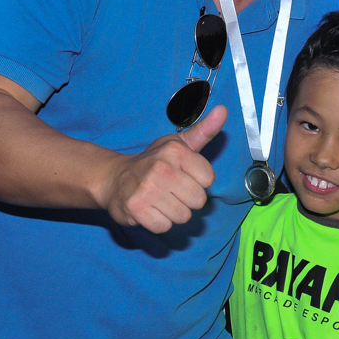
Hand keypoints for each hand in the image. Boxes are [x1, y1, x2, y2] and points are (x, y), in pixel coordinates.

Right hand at [100, 106, 226, 233]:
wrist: (114, 179)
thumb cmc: (153, 162)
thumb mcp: (178, 144)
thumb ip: (204, 130)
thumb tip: (224, 111)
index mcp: (175, 151)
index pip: (209, 180)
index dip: (198, 182)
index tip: (183, 176)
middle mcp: (161, 168)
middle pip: (198, 200)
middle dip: (187, 200)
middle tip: (171, 191)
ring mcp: (147, 188)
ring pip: (183, 216)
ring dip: (173, 213)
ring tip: (160, 200)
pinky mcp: (136, 208)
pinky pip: (164, 227)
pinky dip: (158, 223)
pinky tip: (150, 210)